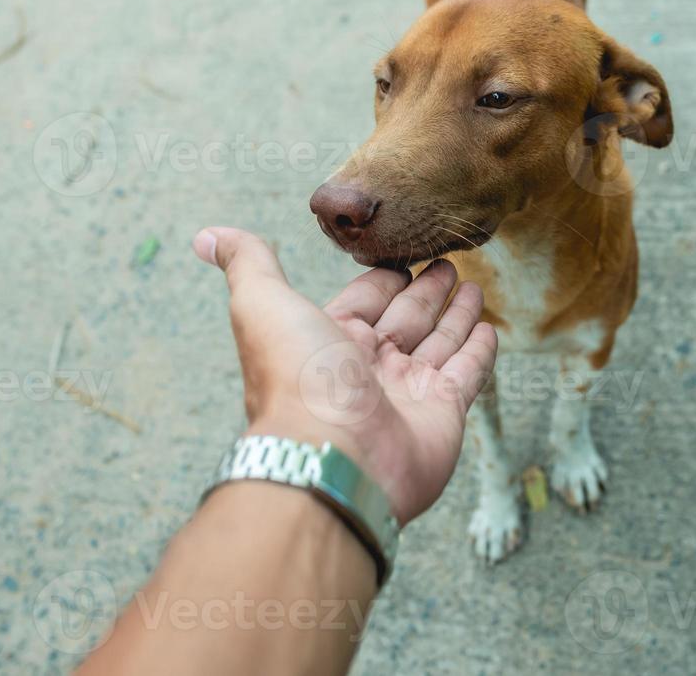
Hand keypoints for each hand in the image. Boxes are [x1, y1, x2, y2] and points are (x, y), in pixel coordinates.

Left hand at [193, 227, 497, 524]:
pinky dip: (479, 350)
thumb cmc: (297, 379)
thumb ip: (248, 263)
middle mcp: (368, 367)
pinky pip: (467, 373)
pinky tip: (489, 327)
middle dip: (425, 290)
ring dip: (455, 314)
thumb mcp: (263, 304)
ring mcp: (407, 393)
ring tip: (474, 285)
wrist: (334, 458)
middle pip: (404, 317)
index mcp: (328, 340)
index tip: (403, 255)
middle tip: (447, 261)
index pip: (364, 299)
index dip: (382, 277)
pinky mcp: (443, 414)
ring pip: (438, 342)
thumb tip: (206, 236)